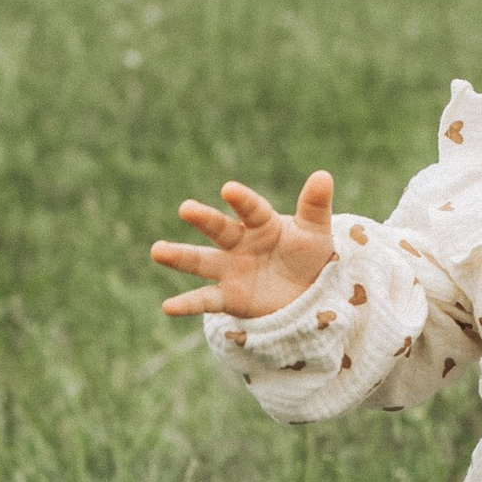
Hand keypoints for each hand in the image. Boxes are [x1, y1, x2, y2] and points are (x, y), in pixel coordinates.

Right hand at [151, 173, 337, 321]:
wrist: (308, 294)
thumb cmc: (310, 256)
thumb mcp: (316, 232)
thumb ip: (315, 206)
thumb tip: (323, 175)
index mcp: (261, 223)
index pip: (251, 209)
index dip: (242, 200)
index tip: (229, 189)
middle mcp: (240, 243)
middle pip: (219, 229)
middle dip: (204, 219)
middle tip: (186, 208)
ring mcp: (230, 269)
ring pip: (202, 261)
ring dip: (180, 256)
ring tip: (158, 251)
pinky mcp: (228, 297)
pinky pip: (205, 300)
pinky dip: (187, 304)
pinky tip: (168, 306)